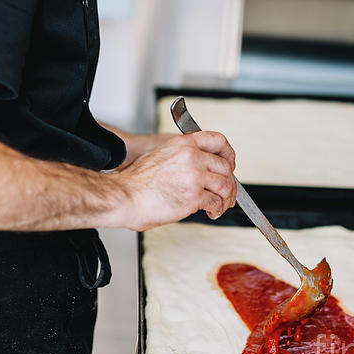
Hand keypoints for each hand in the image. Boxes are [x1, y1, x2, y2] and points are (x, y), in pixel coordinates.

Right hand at [111, 130, 236, 230]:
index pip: (219, 140)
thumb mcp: (163, 155)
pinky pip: (216, 202)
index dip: (228, 154)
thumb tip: (202, 167)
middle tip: (226, 192)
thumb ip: (184, 156)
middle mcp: (191, 156)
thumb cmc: (138, 181)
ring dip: (226, 198)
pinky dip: (217, 210)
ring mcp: (194, 176)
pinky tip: (211, 212)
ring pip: (226, 185)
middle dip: (229, 182)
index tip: (229, 164)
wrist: (124, 196)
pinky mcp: (193, 196)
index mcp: (184, 143)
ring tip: (220, 205)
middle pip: (226, 167)